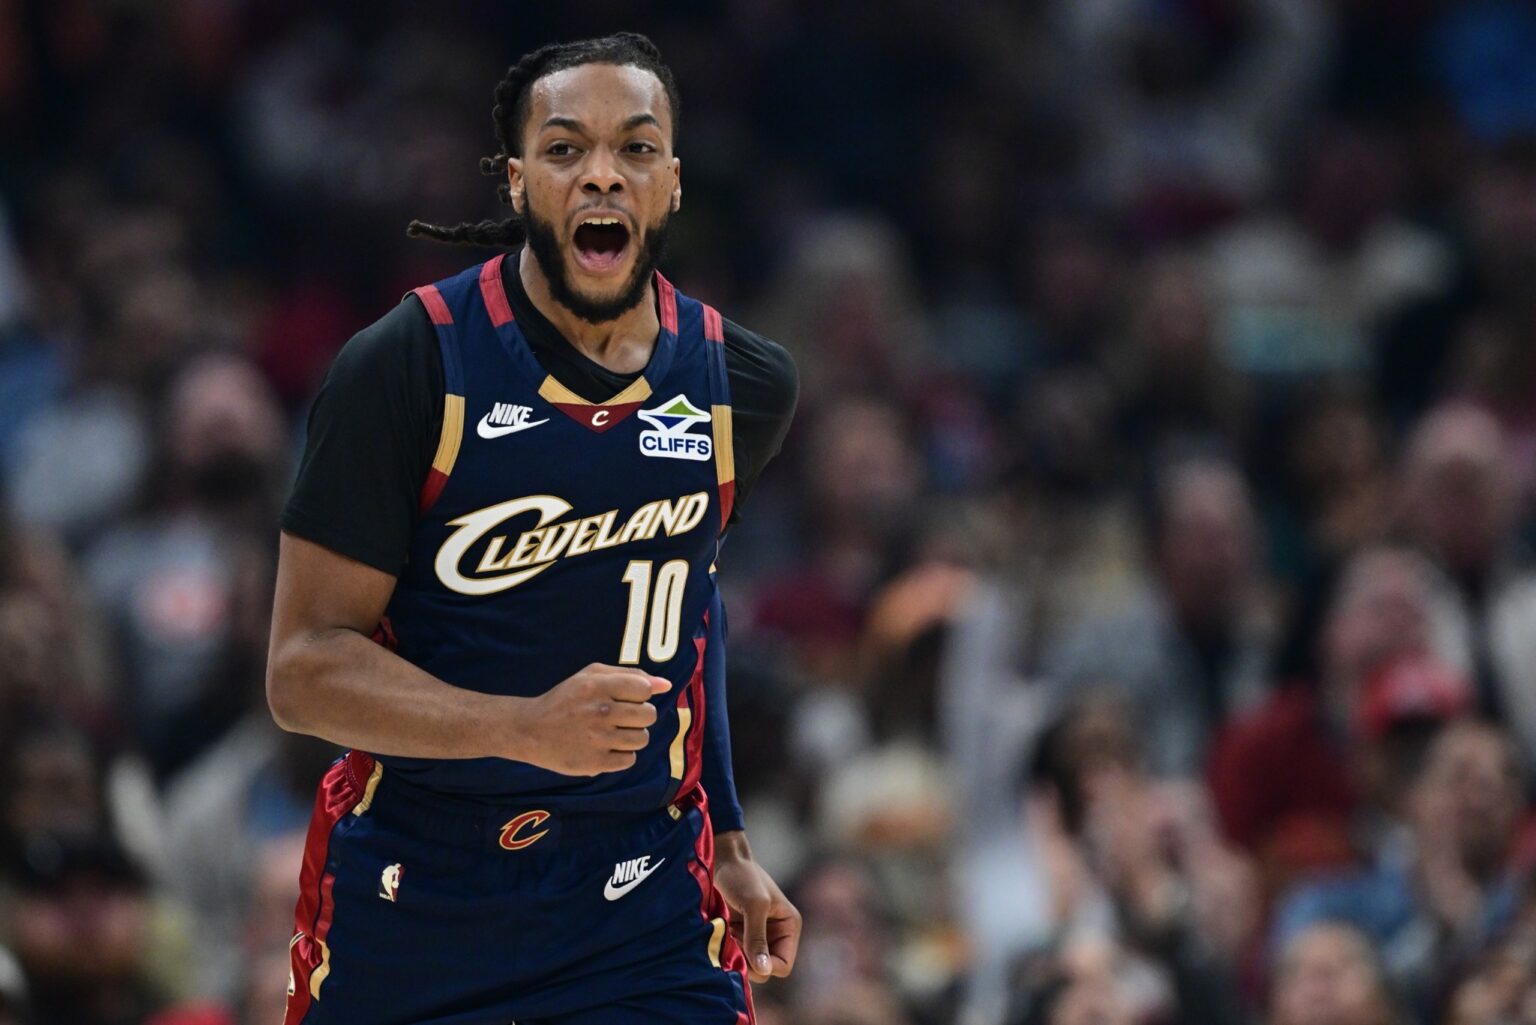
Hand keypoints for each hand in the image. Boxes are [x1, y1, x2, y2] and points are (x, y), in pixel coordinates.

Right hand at [511, 663, 669, 775]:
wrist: (531, 730)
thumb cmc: (566, 699)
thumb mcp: (591, 676)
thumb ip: (630, 675)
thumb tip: (666, 685)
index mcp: (598, 686)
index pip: (644, 690)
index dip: (641, 695)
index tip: (627, 698)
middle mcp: (599, 711)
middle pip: (649, 715)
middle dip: (640, 715)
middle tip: (621, 717)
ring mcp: (597, 739)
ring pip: (642, 739)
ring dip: (632, 735)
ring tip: (613, 732)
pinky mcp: (595, 763)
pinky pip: (629, 760)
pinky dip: (621, 754)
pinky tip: (605, 747)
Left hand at [712, 831, 800, 982]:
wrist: (721, 858)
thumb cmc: (741, 876)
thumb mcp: (754, 905)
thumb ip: (758, 937)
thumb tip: (764, 970)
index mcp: (789, 926)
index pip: (783, 965)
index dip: (765, 967)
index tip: (745, 954)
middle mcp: (776, 934)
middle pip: (764, 968)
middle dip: (747, 961)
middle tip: (731, 943)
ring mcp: (757, 935)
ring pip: (748, 963)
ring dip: (735, 955)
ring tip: (725, 935)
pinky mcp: (740, 933)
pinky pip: (736, 954)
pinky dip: (727, 949)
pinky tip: (720, 934)